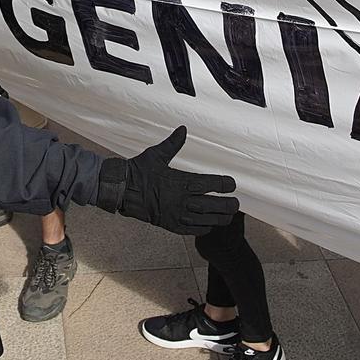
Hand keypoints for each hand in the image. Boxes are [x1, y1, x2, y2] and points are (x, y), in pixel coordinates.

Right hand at [96, 125, 238, 234]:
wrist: (122, 190)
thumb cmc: (139, 171)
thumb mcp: (156, 154)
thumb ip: (173, 143)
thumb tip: (183, 129)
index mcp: (182, 182)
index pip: (212, 184)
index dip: (226, 185)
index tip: (232, 184)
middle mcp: (183, 200)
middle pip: (215, 206)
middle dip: (229, 206)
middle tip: (236, 204)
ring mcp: (178, 215)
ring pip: (208, 220)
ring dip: (221, 219)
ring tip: (228, 216)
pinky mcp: (172, 225)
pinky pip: (194, 230)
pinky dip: (205, 228)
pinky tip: (210, 225)